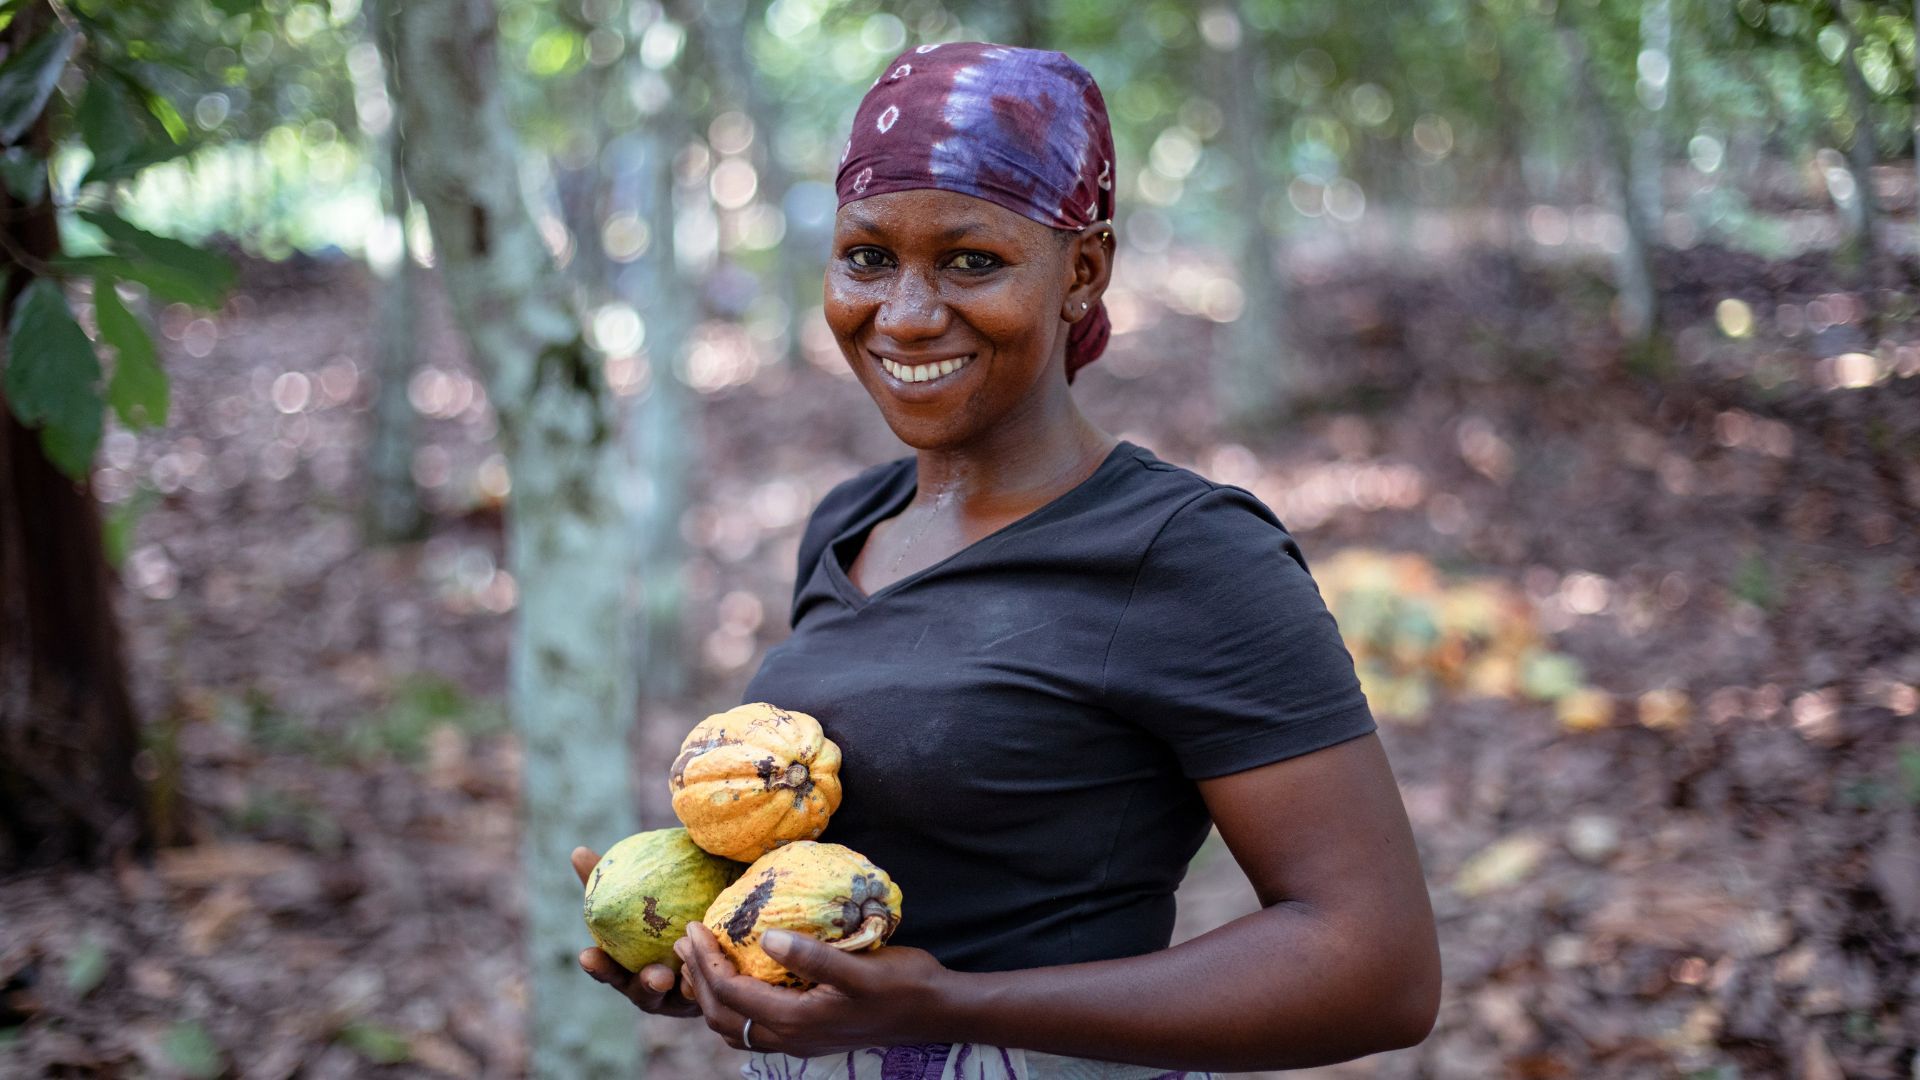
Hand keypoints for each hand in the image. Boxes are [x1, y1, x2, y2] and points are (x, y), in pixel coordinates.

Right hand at [570, 846, 701, 1017]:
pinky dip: (711, 979)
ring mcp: (681, 997)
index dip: (598, 967)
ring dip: (687, 987)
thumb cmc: (665, 917)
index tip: (587, 956)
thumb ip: (613, 883)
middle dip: (645, 986)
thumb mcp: (642, 900)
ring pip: (679, 997)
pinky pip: (711, 989)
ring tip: (690, 975)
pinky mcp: (709, 995)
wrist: (715, 937)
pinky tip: (716, 967)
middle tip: (655, 976)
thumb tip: (578, 852)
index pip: (609, 970)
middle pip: (643, 991)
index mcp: (630, 969)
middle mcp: (654, 988)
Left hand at [675, 920, 953, 1055]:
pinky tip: (738, 982)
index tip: (693, 928)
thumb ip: (813, 956)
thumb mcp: (860, 967)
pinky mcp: (808, 1037)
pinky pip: (752, 1029)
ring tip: (699, 961)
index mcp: (797, 1020)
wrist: (935, 1014)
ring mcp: (799, 1042)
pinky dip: (731, 1007)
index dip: (705, 961)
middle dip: (696, 979)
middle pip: (722, 1016)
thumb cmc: (903, 984)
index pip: (731, 993)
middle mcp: (791, 1038)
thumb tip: (766, 939)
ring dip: (709, 996)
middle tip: (684, 942)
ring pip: (734, 1028)